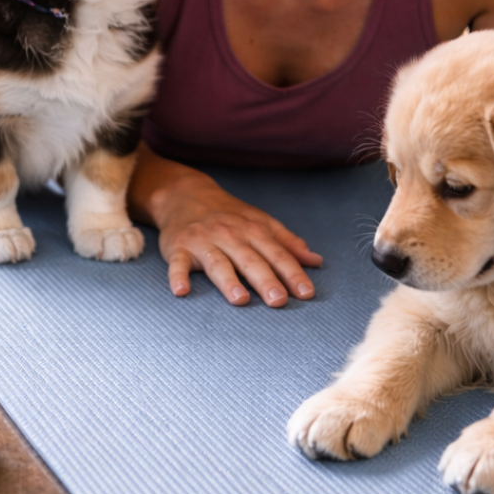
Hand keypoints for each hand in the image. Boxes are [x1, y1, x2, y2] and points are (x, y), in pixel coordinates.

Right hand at [136, 155, 321, 306]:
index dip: (293, 273)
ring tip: (240, 299)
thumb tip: (316, 261)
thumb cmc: (228, 214)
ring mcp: (203, 241)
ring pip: (218, 262)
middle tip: (279, 300)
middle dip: (265, 279)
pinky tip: (181, 290)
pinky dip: (178, 276)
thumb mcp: (260, 222)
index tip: (307, 293)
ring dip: (228, 281)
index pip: (277, 253)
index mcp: (252, 229)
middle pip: (250, 259)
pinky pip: (178, 263)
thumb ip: (287, 243)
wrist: (185, 193)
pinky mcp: (178, 247)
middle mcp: (229, 234)